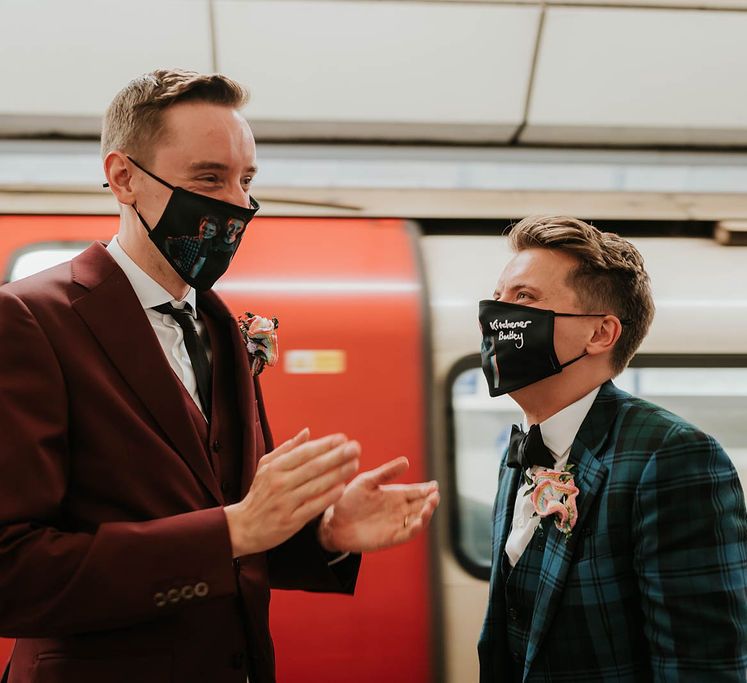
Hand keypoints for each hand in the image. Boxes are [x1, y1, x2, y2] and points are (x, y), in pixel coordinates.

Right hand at [224, 428, 360, 557]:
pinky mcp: (290, 521)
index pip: (304, 453)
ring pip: (316, 486)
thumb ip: (287, 449)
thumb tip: (307, 432)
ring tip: (354, 464)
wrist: (243, 527)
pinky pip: (313, 507)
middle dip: (337, 456)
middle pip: (313, 467)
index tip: (343, 439)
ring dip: (338, 474)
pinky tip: (342, 488)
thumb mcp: (266, 467)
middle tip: (356, 448)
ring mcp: (285, 502)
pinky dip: (328, 497)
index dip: (325, 445)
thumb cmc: (259, 493)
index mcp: (275, 468)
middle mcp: (280, 483)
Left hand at [318, 457, 439, 552]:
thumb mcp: (367, 481)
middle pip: (421, 505)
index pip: (417, 491)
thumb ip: (386, 473)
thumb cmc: (349, 499)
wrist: (334, 522)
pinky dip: (415, 529)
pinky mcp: (391, 537)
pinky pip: (407, 534)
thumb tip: (406, 461)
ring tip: (429, 506)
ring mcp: (396, 523)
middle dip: (430, 501)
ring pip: (418, 519)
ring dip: (426, 514)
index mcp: (396, 494)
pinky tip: (418, 522)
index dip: (427, 489)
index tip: (435, 486)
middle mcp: (399, 509)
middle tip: (434, 496)